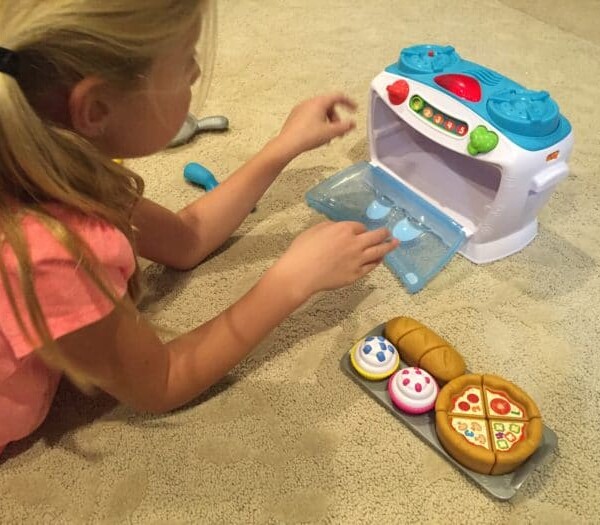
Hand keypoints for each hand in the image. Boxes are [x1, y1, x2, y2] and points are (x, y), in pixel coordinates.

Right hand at [273, 221, 398, 300]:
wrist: (300, 274)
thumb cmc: (302, 250)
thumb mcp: (315, 230)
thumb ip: (331, 227)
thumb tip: (338, 229)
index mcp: (344, 229)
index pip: (360, 227)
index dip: (361, 229)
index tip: (361, 231)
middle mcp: (355, 243)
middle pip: (375, 236)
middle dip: (383, 233)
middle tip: (388, 233)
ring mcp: (357, 260)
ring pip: (378, 251)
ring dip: (388, 246)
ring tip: (395, 243)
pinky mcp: (356, 275)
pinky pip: (371, 267)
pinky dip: (377, 262)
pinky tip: (380, 260)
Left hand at [275, 93, 356, 157]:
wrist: (288, 144)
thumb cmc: (308, 136)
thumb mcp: (331, 132)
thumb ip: (345, 127)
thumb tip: (353, 124)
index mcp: (319, 102)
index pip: (338, 96)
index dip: (349, 102)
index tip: (354, 109)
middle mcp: (309, 102)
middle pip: (329, 106)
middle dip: (337, 118)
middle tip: (340, 131)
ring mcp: (300, 109)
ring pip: (319, 112)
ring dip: (328, 122)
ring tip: (328, 136)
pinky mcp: (294, 117)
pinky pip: (310, 116)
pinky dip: (318, 123)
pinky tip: (317, 136)